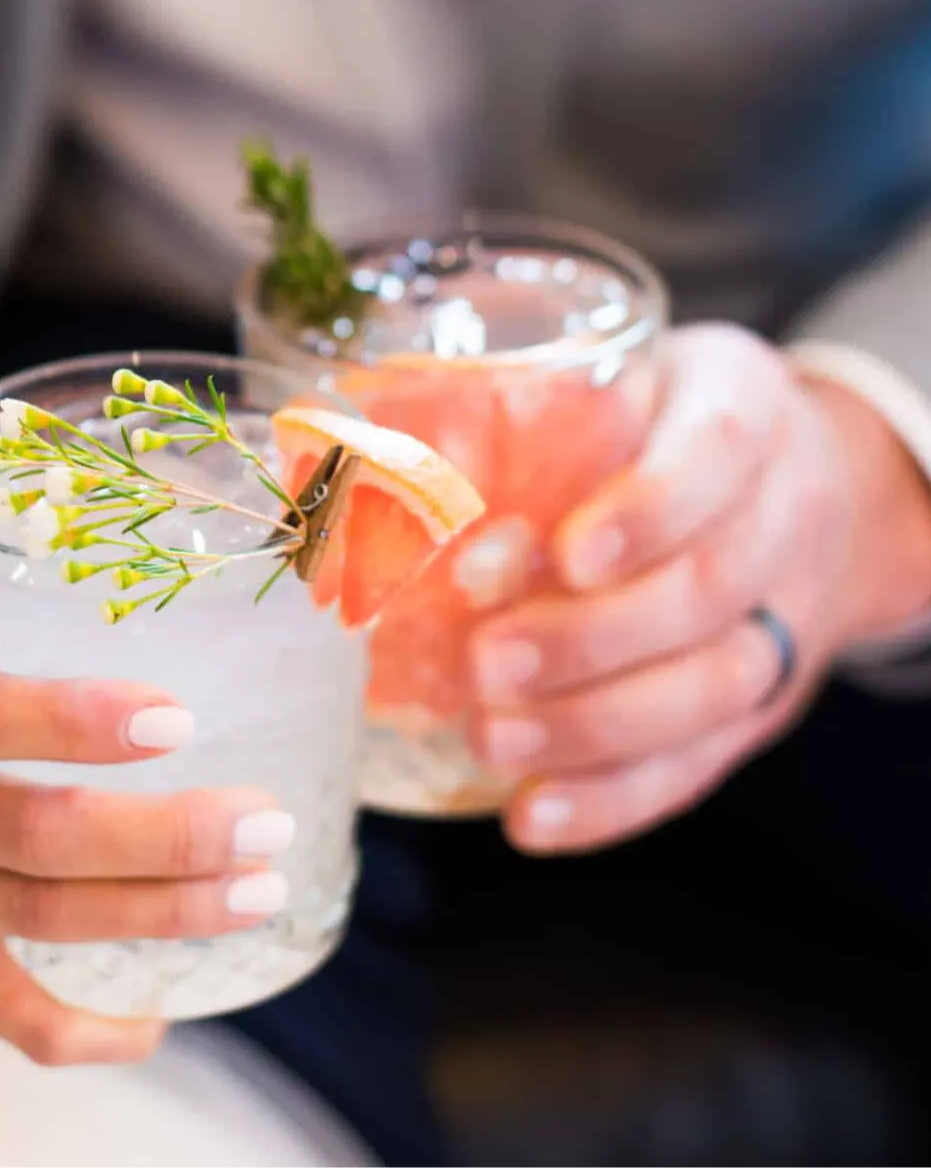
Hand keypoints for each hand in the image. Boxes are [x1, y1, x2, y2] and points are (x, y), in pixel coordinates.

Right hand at [0, 592, 291, 1063]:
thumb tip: (131, 515)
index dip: (72, 721)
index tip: (175, 717)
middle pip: (31, 837)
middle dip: (163, 838)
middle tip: (265, 820)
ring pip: (36, 921)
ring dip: (159, 917)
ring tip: (259, 892)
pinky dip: (82, 1029)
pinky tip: (158, 1012)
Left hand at [468, 324, 930, 855]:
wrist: (801, 478)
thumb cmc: (663, 415)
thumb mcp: (624, 368)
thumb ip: (539, 402)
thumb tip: (382, 440)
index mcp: (745, 410)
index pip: (713, 459)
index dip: (644, 514)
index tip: (566, 555)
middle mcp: (783, 516)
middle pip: (709, 591)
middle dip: (592, 638)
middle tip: (487, 661)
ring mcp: (785, 618)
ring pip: (713, 690)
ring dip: (593, 726)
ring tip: (492, 737)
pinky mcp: (761, 705)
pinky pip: (700, 763)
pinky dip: (613, 799)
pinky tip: (533, 815)